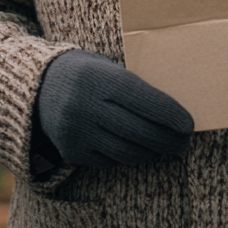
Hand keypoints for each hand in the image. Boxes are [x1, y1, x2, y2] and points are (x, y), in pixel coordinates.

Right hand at [36, 50, 193, 166]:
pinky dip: (129, 156)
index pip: (143, 100)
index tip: (189, 125)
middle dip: (167, 140)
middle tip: (184, 142)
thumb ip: (132, 85)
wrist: (38, 88)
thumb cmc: (86, 73)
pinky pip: (109, 160)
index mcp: (99, 78)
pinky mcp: (72, 152)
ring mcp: (78, 132)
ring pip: (126, 151)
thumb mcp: (106, 67)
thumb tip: (172, 109)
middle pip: (138, 130)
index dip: (169, 114)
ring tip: (167, 148)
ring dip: (152, 152)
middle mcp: (86, 106)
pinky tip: (140, 149)